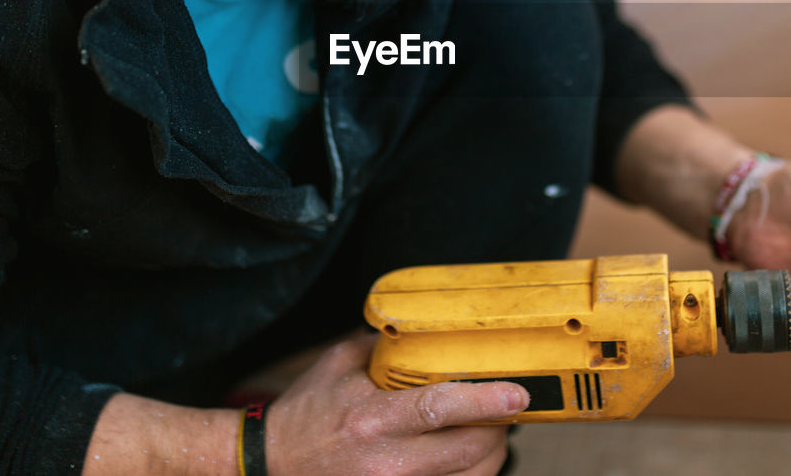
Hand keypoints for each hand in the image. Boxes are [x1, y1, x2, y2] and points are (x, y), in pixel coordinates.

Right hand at [266, 333, 526, 475]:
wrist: (273, 462)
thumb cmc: (308, 411)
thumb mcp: (339, 364)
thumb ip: (385, 345)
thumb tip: (428, 327)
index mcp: (371, 419)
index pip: (437, 409)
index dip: (483, 402)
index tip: (517, 393)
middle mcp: (386, 463)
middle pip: (468, 450)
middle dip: (499, 427)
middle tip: (507, 406)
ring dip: (492, 455)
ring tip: (492, 432)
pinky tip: (470, 458)